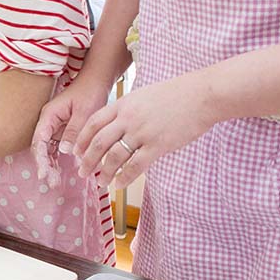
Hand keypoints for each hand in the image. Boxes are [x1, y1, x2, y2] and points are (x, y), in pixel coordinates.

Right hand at [31, 76, 111, 186]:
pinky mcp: (62, 132)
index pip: (39, 140)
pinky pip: (55, 149)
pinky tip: (59, 173)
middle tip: (51, 181)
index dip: (40, 158)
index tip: (44, 172)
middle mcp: (48, 123)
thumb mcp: (84, 112)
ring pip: (47, 150)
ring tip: (54, 182)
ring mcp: (54, 128)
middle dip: (44, 165)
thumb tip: (64, 151)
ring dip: (49, 166)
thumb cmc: (90, 92)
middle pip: (40, 148)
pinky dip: (56, 161)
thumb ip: (73, 131)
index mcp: (49, 116)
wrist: (96, 82)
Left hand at [74, 73, 215, 190]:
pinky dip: (124, 178)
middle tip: (81, 172)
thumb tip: (117, 124)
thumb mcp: (144, 95)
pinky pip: (135, 166)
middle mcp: (128, 118)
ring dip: (103, 172)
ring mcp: (142, 132)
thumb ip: (128, 109)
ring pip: (113, 157)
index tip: (76, 152)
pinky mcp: (158, 145)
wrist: (203, 94)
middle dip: (87, 160)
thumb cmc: (177, 94)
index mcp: (123, 104)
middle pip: (98, 143)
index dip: (81, 140)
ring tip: (99, 182)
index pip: (92, 123)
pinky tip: (118, 185)